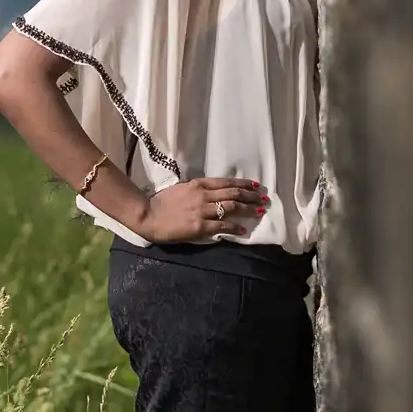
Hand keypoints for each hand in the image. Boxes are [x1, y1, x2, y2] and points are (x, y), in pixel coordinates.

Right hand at [138, 176, 268, 243]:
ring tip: (259, 211)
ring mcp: (202, 210)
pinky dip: (234, 227)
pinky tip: (243, 230)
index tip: (254, 185)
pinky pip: (221, 225)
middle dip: (250, 196)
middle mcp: (203, 195)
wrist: (149, 215)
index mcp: (198, 184)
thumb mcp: (182, 189)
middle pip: (233, 193)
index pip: (226, 182)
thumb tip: (214, 193)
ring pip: (231, 207)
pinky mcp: (200, 226)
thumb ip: (198, 190)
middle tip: (263, 198)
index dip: (243, 183)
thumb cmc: (162, 202)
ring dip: (247, 209)